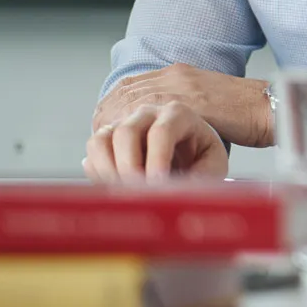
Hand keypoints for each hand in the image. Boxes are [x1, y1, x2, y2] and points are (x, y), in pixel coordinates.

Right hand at [85, 101, 230, 182]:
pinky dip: (98, 172)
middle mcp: (147, 113)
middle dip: (129, 167)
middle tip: (137, 193)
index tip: (157, 186)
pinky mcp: (108, 138)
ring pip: (101, 139)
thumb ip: (203, 174)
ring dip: (108, 170)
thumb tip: (178, 191)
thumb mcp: (213, 163)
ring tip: (123, 193)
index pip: (161, 132)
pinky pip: (93, 152)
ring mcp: (124, 123)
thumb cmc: (201, 156)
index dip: (157, 160)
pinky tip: (114, 189)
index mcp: (178, 114)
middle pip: (126, 132)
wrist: (187, 151)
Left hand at [96, 63, 272, 147]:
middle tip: (96, 137)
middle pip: (126, 91)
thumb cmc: (245, 113)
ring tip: (107, 146)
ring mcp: (182, 87)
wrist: (269, 108)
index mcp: (179, 73)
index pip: (132, 84)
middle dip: (106, 114)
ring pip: (133, 101)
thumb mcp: (208, 104)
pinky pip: (151, 116)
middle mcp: (175, 76)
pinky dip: (136, 131)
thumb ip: (183, 108)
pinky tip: (128, 147)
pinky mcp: (190, 103)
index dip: (112, 103)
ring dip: (116, 124)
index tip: (102, 122)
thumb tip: (161, 129)